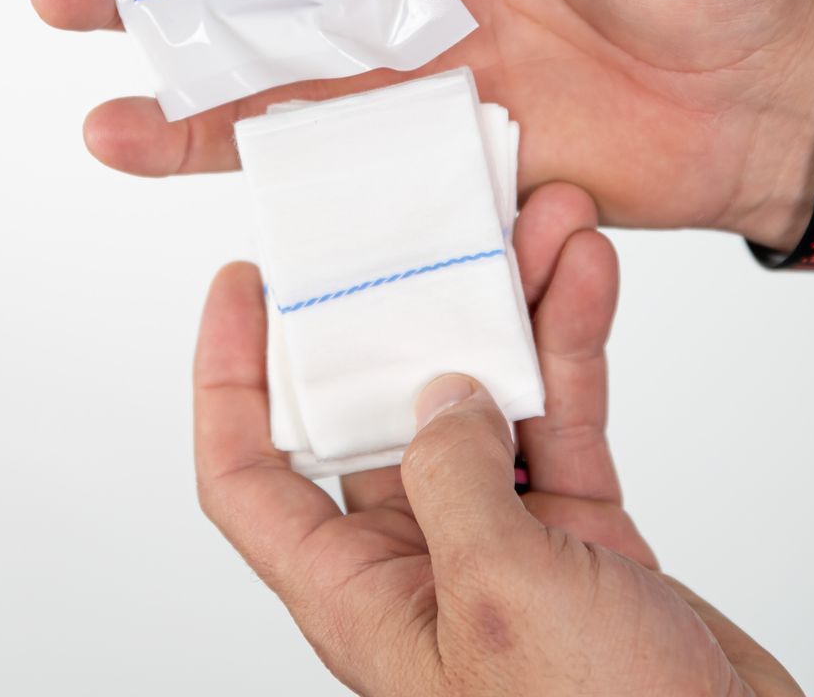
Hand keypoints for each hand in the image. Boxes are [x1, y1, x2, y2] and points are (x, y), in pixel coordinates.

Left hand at [193, 183, 801, 694]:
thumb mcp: (497, 595)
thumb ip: (453, 478)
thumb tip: (443, 395)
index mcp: (359, 595)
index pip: (249, 477)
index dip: (228, 378)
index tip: (243, 284)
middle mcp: (418, 563)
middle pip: (379, 410)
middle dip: (405, 307)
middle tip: (425, 219)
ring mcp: (502, 544)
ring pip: (484, 398)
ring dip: (508, 308)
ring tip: (538, 221)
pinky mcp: (581, 534)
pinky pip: (563, 418)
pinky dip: (573, 346)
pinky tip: (585, 277)